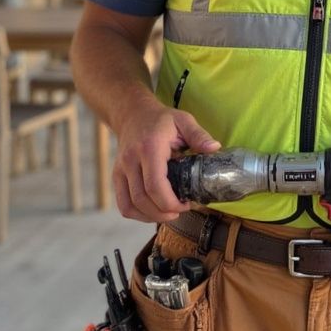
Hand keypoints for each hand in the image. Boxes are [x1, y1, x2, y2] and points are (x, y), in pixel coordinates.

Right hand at [113, 106, 220, 223]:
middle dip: (163, 212)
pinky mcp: (116, 176)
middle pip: (142, 199)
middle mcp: (131, 160)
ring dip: (150, 216)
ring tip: (169, 213)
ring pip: (130, 205)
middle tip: (181, 210)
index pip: (155, 185)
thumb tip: (214, 148)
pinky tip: (153, 211)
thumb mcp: (183, 120)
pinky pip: (123, 204)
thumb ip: (198, 134)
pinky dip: (137, 214)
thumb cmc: (160, 119)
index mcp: (149, 148)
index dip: (170, 203)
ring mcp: (121, 170)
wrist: (133, 114)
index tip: (186, 204)